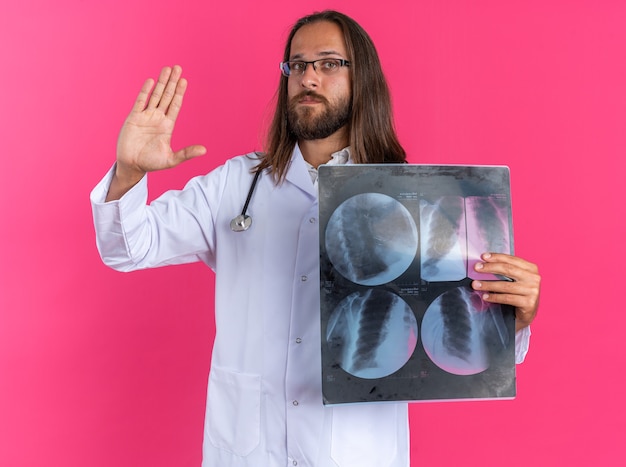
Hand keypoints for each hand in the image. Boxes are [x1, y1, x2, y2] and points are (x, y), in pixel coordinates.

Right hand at [107, 65, 206, 199]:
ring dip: (161, 83)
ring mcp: (146, 116)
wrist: (131, 165)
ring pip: (155, 95)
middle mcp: (158, 118)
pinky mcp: (133, 118)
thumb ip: (187, 153)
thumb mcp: (171, 159)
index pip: (175, 105)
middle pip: (167, 96)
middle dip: (173, 82)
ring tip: (167, 69)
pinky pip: (140, 101)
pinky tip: (151, 81)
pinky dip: (145, 91)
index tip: (184, 81)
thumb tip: (205, 150)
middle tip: (178, 68)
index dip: (180, 93)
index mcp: (167, 126)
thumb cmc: (151, 163)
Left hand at [471, 252, 540, 331]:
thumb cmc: (519, 293)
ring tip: (476, 284)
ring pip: (505, 285)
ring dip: (488, 284)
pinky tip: (485, 296)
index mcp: (531, 268)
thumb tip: (484, 264)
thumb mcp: (516, 279)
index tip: (483, 256)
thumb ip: (505, 271)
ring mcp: (532, 291)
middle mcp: (534, 278)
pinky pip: (507, 298)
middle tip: (477, 268)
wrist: (528, 312)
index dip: (497, 257)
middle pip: (508, 269)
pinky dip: (494, 297)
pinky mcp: (529, 303)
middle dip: (490, 268)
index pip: (511, 260)